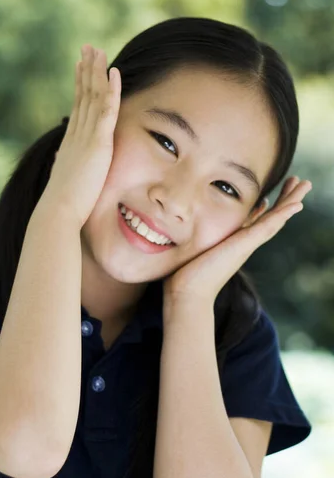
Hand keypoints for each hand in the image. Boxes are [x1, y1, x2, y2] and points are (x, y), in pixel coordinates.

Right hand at [41, 45, 120, 228]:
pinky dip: (111, 89)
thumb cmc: (63, 204)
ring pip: (93, 96)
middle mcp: (77, 134)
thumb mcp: (63, 179)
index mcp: (72, 142)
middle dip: (86, 70)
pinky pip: (107, 109)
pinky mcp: (98, 143)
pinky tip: (115, 71)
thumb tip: (58, 161)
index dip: (80, 85)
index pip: (78, 107)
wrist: (58, 211)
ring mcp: (87, 136)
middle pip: (84, 94)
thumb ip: (63, 166)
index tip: (80, 67)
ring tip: (99, 50)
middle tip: (88, 48)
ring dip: (97, 71)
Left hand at [162, 176, 312, 318]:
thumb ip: (187, 238)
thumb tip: (172, 229)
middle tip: (297, 183)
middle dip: (283, 199)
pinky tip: (298, 203)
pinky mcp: (245, 243)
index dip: (260, 209)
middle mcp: (243, 242)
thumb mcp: (189, 248)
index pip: (250, 221)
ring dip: (291, 200)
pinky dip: (284, 213)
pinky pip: (269, 225)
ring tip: (305, 185)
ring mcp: (247, 243)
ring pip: (276, 218)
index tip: (265, 197)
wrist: (187, 294)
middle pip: (270, 217)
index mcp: (231, 242)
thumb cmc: (183, 275)